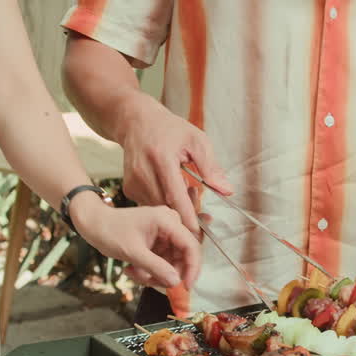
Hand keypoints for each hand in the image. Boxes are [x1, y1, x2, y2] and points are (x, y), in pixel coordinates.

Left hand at [69, 194, 201, 289]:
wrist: (94, 224)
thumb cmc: (110, 232)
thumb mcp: (133, 252)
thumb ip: (156, 267)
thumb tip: (176, 282)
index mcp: (167, 220)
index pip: (191, 245)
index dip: (193, 267)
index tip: (186, 286)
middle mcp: (170, 225)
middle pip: (182, 256)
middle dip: (166, 273)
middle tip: (147, 281)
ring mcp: (164, 234)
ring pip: (171, 263)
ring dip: (154, 274)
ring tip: (134, 273)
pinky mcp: (158, 242)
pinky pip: (162, 262)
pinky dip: (149, 270)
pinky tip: (132, 269)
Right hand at [119, 102, 232, 234]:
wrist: (136, 121)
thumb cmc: (169, 129)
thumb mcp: (196, 140)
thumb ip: (211, 167)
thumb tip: (226, 190)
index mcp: (161, 158)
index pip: (175, 196)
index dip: (187, 217)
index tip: (198, 234)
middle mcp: (143, 172)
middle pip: (167, 207)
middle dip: (185, 213)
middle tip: (199, 203)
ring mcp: (133, 182)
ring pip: (158, 209)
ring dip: (174, 207)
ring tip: (183, 186)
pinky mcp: (129, 189)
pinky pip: (150, 204)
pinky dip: (163, 202)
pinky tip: (169, 187)